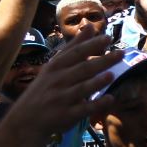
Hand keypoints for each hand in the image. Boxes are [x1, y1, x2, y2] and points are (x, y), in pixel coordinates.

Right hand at [3, 33, 121, 138]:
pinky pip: (83, 109)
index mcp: (56, 67)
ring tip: (112, 75)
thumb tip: (89, 25)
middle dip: (102, 61)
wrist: (25, 121)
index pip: (75, 54)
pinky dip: (96, 104)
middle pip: (82, 69)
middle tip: (121, 54)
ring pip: (81, 89)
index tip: (107, 37)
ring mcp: (62, 99)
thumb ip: (74, 47)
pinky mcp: (66, 116)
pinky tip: (110, 99)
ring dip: (96, 83)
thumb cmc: (45, 88)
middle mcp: (58, 81)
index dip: (91, 45)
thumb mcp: (55, 66)